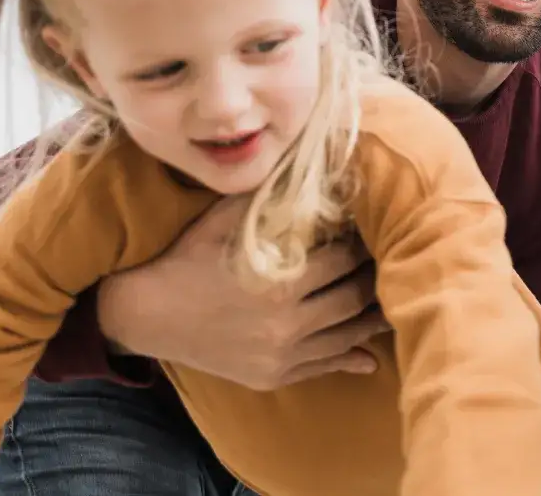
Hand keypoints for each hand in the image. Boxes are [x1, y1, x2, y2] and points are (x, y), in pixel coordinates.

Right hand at [95, 195, 391, 390]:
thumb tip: (309, 166)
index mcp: (280, 281)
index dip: (363, 242)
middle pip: (354, 297)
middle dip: (375, 277)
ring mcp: (281, 354)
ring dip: (373, 319)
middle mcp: (286, 323)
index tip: (375, 228)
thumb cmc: (188, 257)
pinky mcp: (273, 375)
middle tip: (393, 261)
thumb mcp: (225, 219)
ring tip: (394, 301)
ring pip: (346, 336)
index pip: (343, 258)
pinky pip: (323, 367)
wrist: (146, 314)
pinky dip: (350, 359)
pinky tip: (370, 355)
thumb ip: (269, 196)